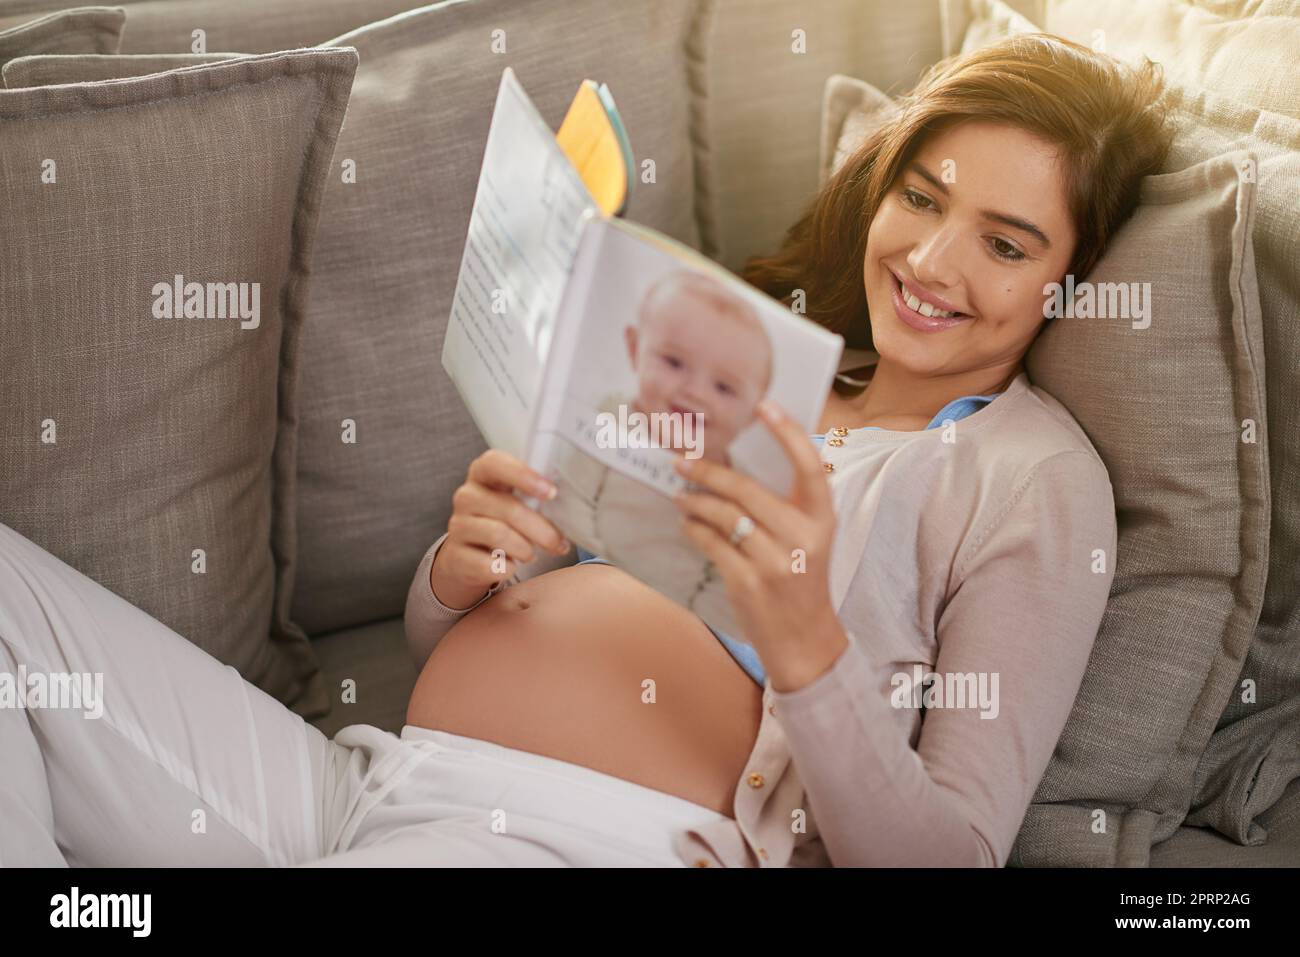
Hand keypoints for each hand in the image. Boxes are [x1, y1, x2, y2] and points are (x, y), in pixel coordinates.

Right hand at [432, 449, 570, 609]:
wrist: (469, 556)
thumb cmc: (504, 522)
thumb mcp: (518, 502)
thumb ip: (538, 496)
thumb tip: (574, 504)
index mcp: (483, 474)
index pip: (494, 463)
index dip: (523, 475)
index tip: (551, 492)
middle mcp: (466, 496)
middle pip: (507, 508)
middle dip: (541, 529)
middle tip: (559, 543)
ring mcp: (458, 526)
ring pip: (498, 535)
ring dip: (525, 549)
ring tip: (531, 554)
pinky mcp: (455, 556)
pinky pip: (489, 564)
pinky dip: (507, 568)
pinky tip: (510, 566)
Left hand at [672, 400, 847, 691]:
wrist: (805, 639)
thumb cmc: (803, 579)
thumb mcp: (810, 538)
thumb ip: (786, 504)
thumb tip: (736, 463)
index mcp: (822, 518)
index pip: (810, 465)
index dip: (789, 432)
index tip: (764, 406)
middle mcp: (803, 536)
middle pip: (747, 490)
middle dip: (708, 471)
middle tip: (681, 460)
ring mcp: (775, 562)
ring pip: (725, 516)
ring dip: (695, 502)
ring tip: (680, 495)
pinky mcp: (749, 583)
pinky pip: (712, 545)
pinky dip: (695, 530)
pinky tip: (688, 524)